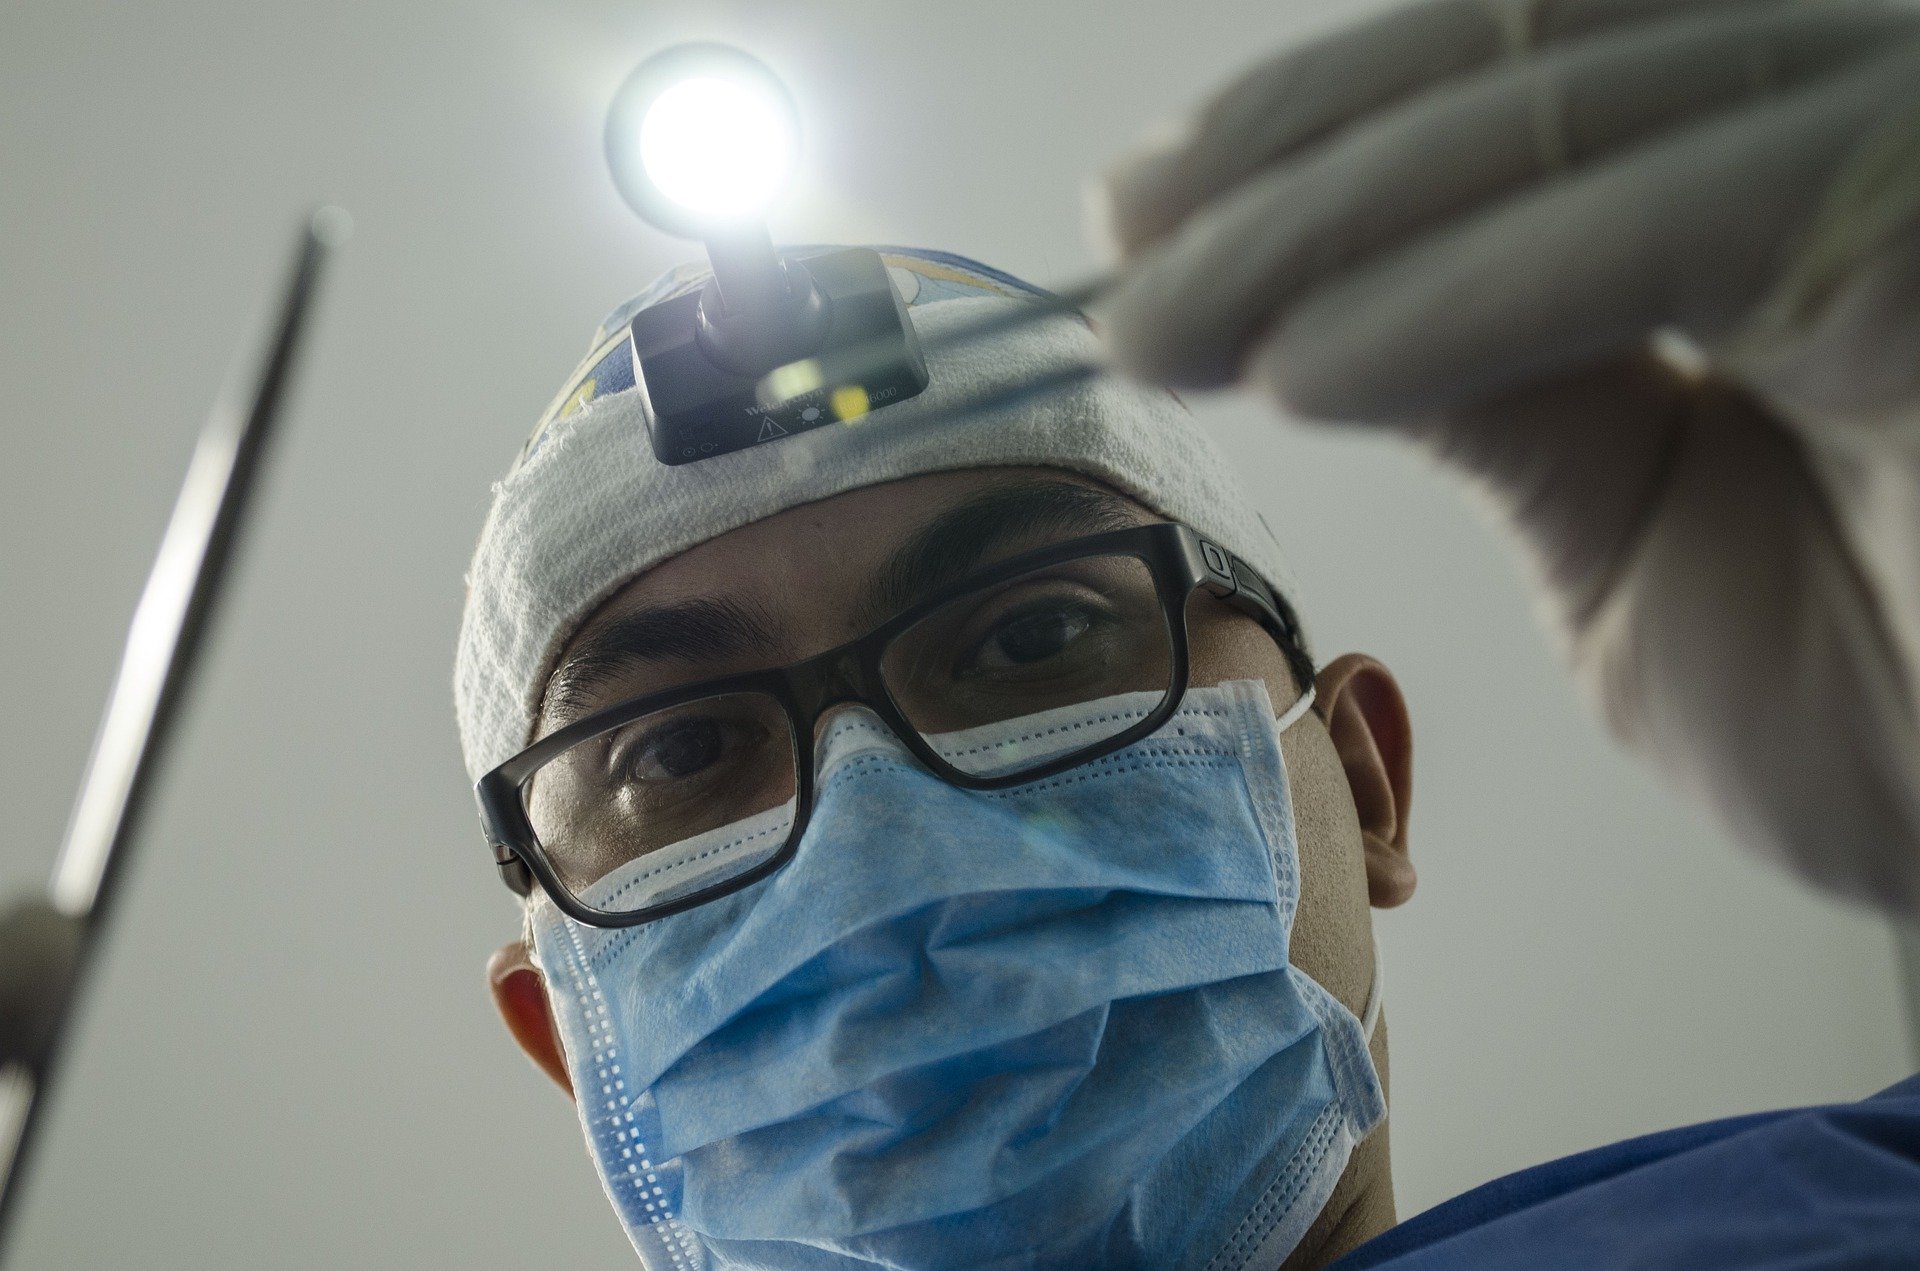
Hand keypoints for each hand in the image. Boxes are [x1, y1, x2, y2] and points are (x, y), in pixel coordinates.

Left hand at [1092, 0, 1919, 911]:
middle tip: (1123, 268)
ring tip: (1168, 330)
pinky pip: (1667, 228)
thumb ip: (1500, 391)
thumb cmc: (1886, 700)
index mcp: (1778, 162)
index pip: (1522, 69)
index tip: (1147, 218)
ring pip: (1568, 113)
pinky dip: (1462, 299)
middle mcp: (1858, 104)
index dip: (1314, 131)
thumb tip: (1308, 302)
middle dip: (1288, 175)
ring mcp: (1909, 137)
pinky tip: (1309, 370)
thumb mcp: (1625, 528)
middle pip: (1526, 59)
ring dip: (1327, 232)